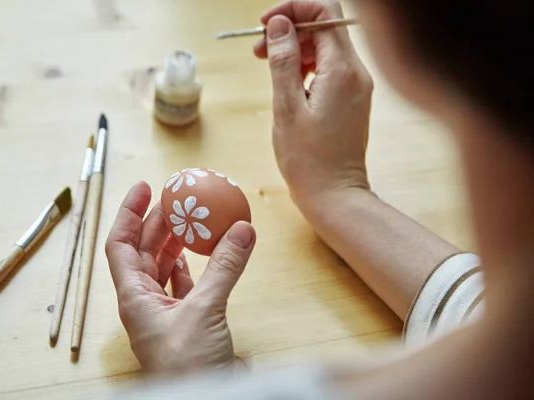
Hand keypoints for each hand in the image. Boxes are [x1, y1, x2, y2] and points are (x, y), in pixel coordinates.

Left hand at [105, 182, 255, 374]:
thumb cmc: (187, 365)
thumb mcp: (205, 310)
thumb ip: (223, 268)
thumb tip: (241, 229)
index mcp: (134, 298)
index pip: (120, 245)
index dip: (128, 213)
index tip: (143, 188)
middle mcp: (146, 303)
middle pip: (144, 252)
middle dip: (157, 223)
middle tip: (176, 199)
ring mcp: (167, 313)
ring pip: (166, 267)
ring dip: (177, 243)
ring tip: (191, 219)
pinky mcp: (190, 321)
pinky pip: (186, 284)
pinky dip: (195, 266)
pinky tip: (202, 252)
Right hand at [254, 0, 373, 210]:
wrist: (335, 195)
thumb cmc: (308, 159)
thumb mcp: (287, 107)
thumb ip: (283, 61)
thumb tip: (280, 24)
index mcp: (343, 69)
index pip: (325, 11)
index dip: (293, 8)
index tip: (266, 25)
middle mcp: (356, 72)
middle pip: (325, 28)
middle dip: (290, 30)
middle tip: (259, 51)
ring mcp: (357, 86)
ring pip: (326, 48)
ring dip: (296, 49)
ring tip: (267, 66)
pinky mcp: (352, 99)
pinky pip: (330, 68)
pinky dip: (306, 67)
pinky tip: (288, 83)